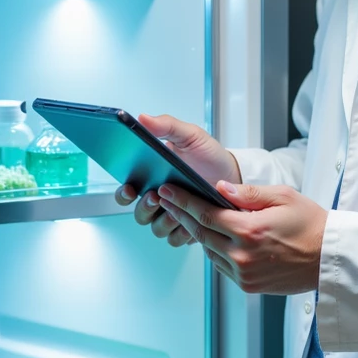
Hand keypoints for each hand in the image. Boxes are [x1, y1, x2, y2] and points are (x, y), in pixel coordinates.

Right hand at [114, 114, 241, 245]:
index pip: (126, 192)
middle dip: (144, 207)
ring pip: (156, 228)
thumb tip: (142, 118)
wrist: (234, 175)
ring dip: (163, 220)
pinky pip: (176, 239)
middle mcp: (160, 200)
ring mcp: (173, 216)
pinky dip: (181, 231)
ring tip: (177, 207)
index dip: (122, 194)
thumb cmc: (209, 156)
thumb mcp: (190, 136)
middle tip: (156, 195)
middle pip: (139, 214)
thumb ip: (167, 125)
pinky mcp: (189, 229)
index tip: (129, 188)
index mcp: (152, 180)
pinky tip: (189, 219)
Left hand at [157, 179, 326, 294]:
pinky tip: (215, 238)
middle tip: (168, 200)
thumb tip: (220, 188)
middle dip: (182, 214)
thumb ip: (248, 193)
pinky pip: (222, 266)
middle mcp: (243, 255)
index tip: (168, 191)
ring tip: (190, 217)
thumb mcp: (283, 197)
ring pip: (209, 251)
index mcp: (250, 230)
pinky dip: (215, 251)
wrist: (329, 259)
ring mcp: (244, 273)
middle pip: (200, 233)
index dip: (183, 201)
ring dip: (198, 234)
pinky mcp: (248, 285)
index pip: (205, 213)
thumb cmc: (312, 226)